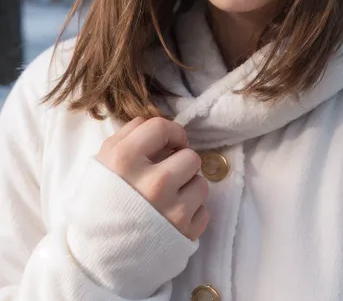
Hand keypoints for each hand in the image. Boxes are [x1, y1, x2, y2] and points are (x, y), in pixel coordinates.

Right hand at [97, 117, 208, 240]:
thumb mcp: (103, 162)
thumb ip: (129, 136)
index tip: (171, 143)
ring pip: (201, 183)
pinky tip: (172, 218)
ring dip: (188, 188)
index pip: (161, 127)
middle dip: (181, 162)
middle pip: (190, 156)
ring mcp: (171, 210)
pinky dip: (191, 214)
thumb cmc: (99, 204)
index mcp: (126, 160)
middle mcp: (152, 182)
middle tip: (168, 174)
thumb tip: (159, 126)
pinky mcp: (185, 234)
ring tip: (170, 198)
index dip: (171, 133)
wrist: (93, 259)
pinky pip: (204, 211)